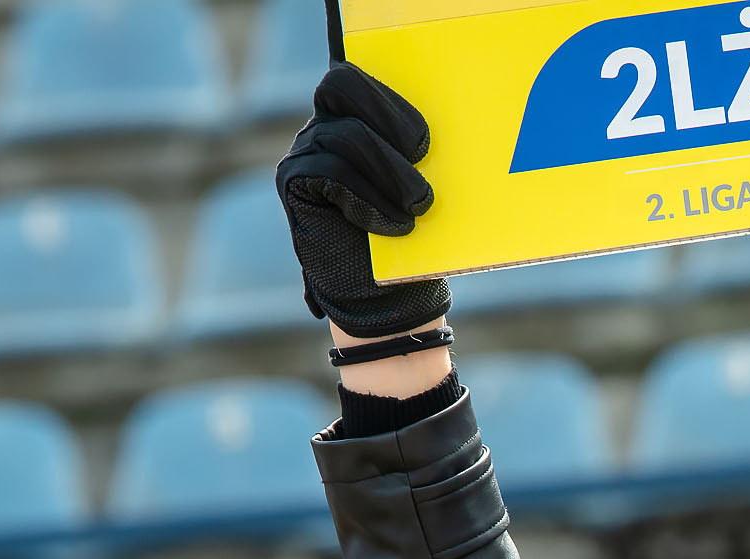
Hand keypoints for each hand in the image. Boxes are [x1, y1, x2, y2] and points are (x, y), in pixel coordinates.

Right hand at [277, 63, 450, 337]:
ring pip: (344, 134)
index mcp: (355, 115)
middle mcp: (324, 125)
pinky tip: (392, 225)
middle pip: (340, 84)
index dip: (388, 95)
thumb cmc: (412, 233)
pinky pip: (330, 172)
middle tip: (423, 153)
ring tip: (418, 205)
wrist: (387, 294)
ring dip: (390, 170)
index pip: (356, 74)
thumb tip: (454, 109)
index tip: (424, 138)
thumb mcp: (423, 180)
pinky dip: (368, 198)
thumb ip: (418, 145)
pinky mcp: (295, 183)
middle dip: (388, 115)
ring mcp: (305, 152)